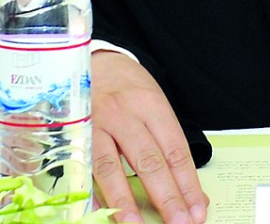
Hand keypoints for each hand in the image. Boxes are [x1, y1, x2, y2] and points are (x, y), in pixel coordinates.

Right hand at [90, 51, 208, 223]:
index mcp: (150, 104)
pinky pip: (81, 168)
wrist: (94, 62)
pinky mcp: (72, 135)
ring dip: (125, 202)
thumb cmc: (129, 89)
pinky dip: (91, 193)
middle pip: (148, 159)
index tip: (197, 211)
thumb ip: (170, 146)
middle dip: (166, 196)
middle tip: (179, 223)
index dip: (187, 183)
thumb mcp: (155, 106)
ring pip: (110, 167)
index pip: (174, 149)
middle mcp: (123, 113)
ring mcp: (94, 124)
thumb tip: (193, 193)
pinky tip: (101, 214)